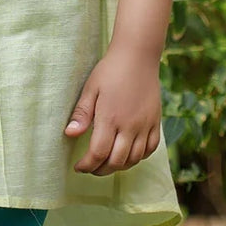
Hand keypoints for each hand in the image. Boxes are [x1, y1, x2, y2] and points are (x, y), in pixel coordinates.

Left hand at [64, 47, 162, 174]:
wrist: (138, 56)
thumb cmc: (110, 70)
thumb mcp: (91, 88)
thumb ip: (82, 114)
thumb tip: (69, 135)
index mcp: (110, 118)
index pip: (98, 153)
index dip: (87, 165)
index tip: (79, 167)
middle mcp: (130, 126)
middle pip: (117, 161)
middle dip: (101, 169)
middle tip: (91, 168)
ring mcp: (145, 125)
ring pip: (134, 159)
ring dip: (119, 166)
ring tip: (107, 163)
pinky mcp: (155, 122)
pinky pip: (150, 149)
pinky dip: (139, 157)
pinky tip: (129, 154)